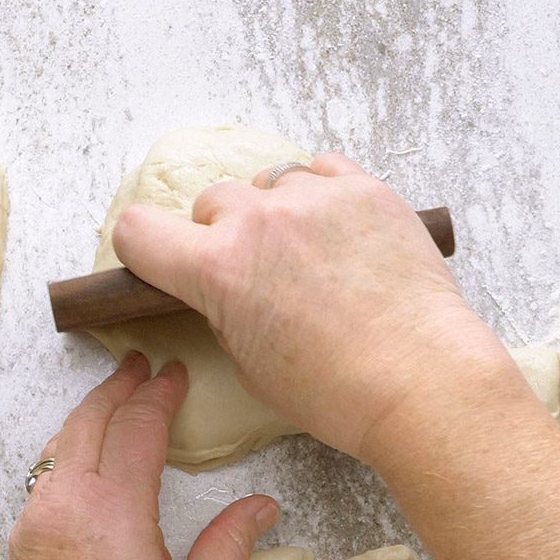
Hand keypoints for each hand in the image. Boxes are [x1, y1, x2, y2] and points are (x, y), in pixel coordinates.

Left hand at [0, 353, 279, 559]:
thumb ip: (229, 545)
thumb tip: (263, 506)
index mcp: (114, 508)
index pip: (138, 427)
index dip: (160, 394)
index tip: (177, 373)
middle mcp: (68, 500)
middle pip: (91, 419)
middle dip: (119, 386)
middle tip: (143, 365)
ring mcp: (37, 516)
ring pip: (62, 441)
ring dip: (91, 411)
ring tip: (117, 394)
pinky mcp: (23, 537)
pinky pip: (47, 471)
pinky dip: (70, 444)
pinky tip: (88, 449)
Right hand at [110, 153, 505, 462]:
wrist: (421, 379)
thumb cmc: (337, 390)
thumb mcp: (250, 364)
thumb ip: (224, 309)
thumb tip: (227, 287)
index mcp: (217, 269)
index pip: (139, 230)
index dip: (143, 247)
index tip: (162, 260)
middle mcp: (259, 221)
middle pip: (211, 202)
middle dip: (222, 234)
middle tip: (256, 273)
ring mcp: (315, 198)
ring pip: (270, 184)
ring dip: (277, 213)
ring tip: (311, 257)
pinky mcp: (365, 189)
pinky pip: (322, 170)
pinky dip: (321, 194)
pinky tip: (338, 233)